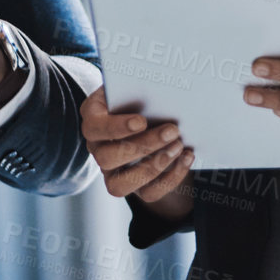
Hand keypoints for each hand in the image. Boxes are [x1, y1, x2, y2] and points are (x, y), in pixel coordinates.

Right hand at [82, 88, 194, 216]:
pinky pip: (148, 194)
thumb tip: (164, 86)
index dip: (116, 128)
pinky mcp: (133, 186)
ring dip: (153, 167)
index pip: (95, 128)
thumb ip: (142, 86)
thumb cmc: (141, 94)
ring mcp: (111, 172)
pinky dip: (171, 178)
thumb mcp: (136, 85)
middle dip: (143, 146)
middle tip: (173, 130)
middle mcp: (97, 149)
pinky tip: (186, 157)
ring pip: (120, 185)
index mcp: (93, 119)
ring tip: (178, 146)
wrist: (151, 113)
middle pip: (107, 158)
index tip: (141, 121)